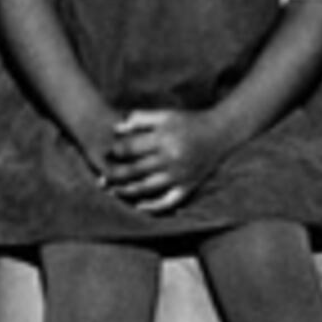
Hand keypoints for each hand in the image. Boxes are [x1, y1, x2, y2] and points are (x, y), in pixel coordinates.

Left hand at [102, 107, 224, 212]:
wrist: (220, 133)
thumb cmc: (189, 121)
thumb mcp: (165, 115)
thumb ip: (140, 119)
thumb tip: (116, 128)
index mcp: (164, 138)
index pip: (131, 148)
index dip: (116, 150)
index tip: (109, 151)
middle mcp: (171, 158)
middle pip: (135, 170)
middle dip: (115, 174)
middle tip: (102, 177)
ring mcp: (179, 175)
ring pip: (147, 188)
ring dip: (126, 191)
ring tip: (112, 191)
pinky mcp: (188, 186)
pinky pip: (168, 201)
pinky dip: (153, 207)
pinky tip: (139, 206)